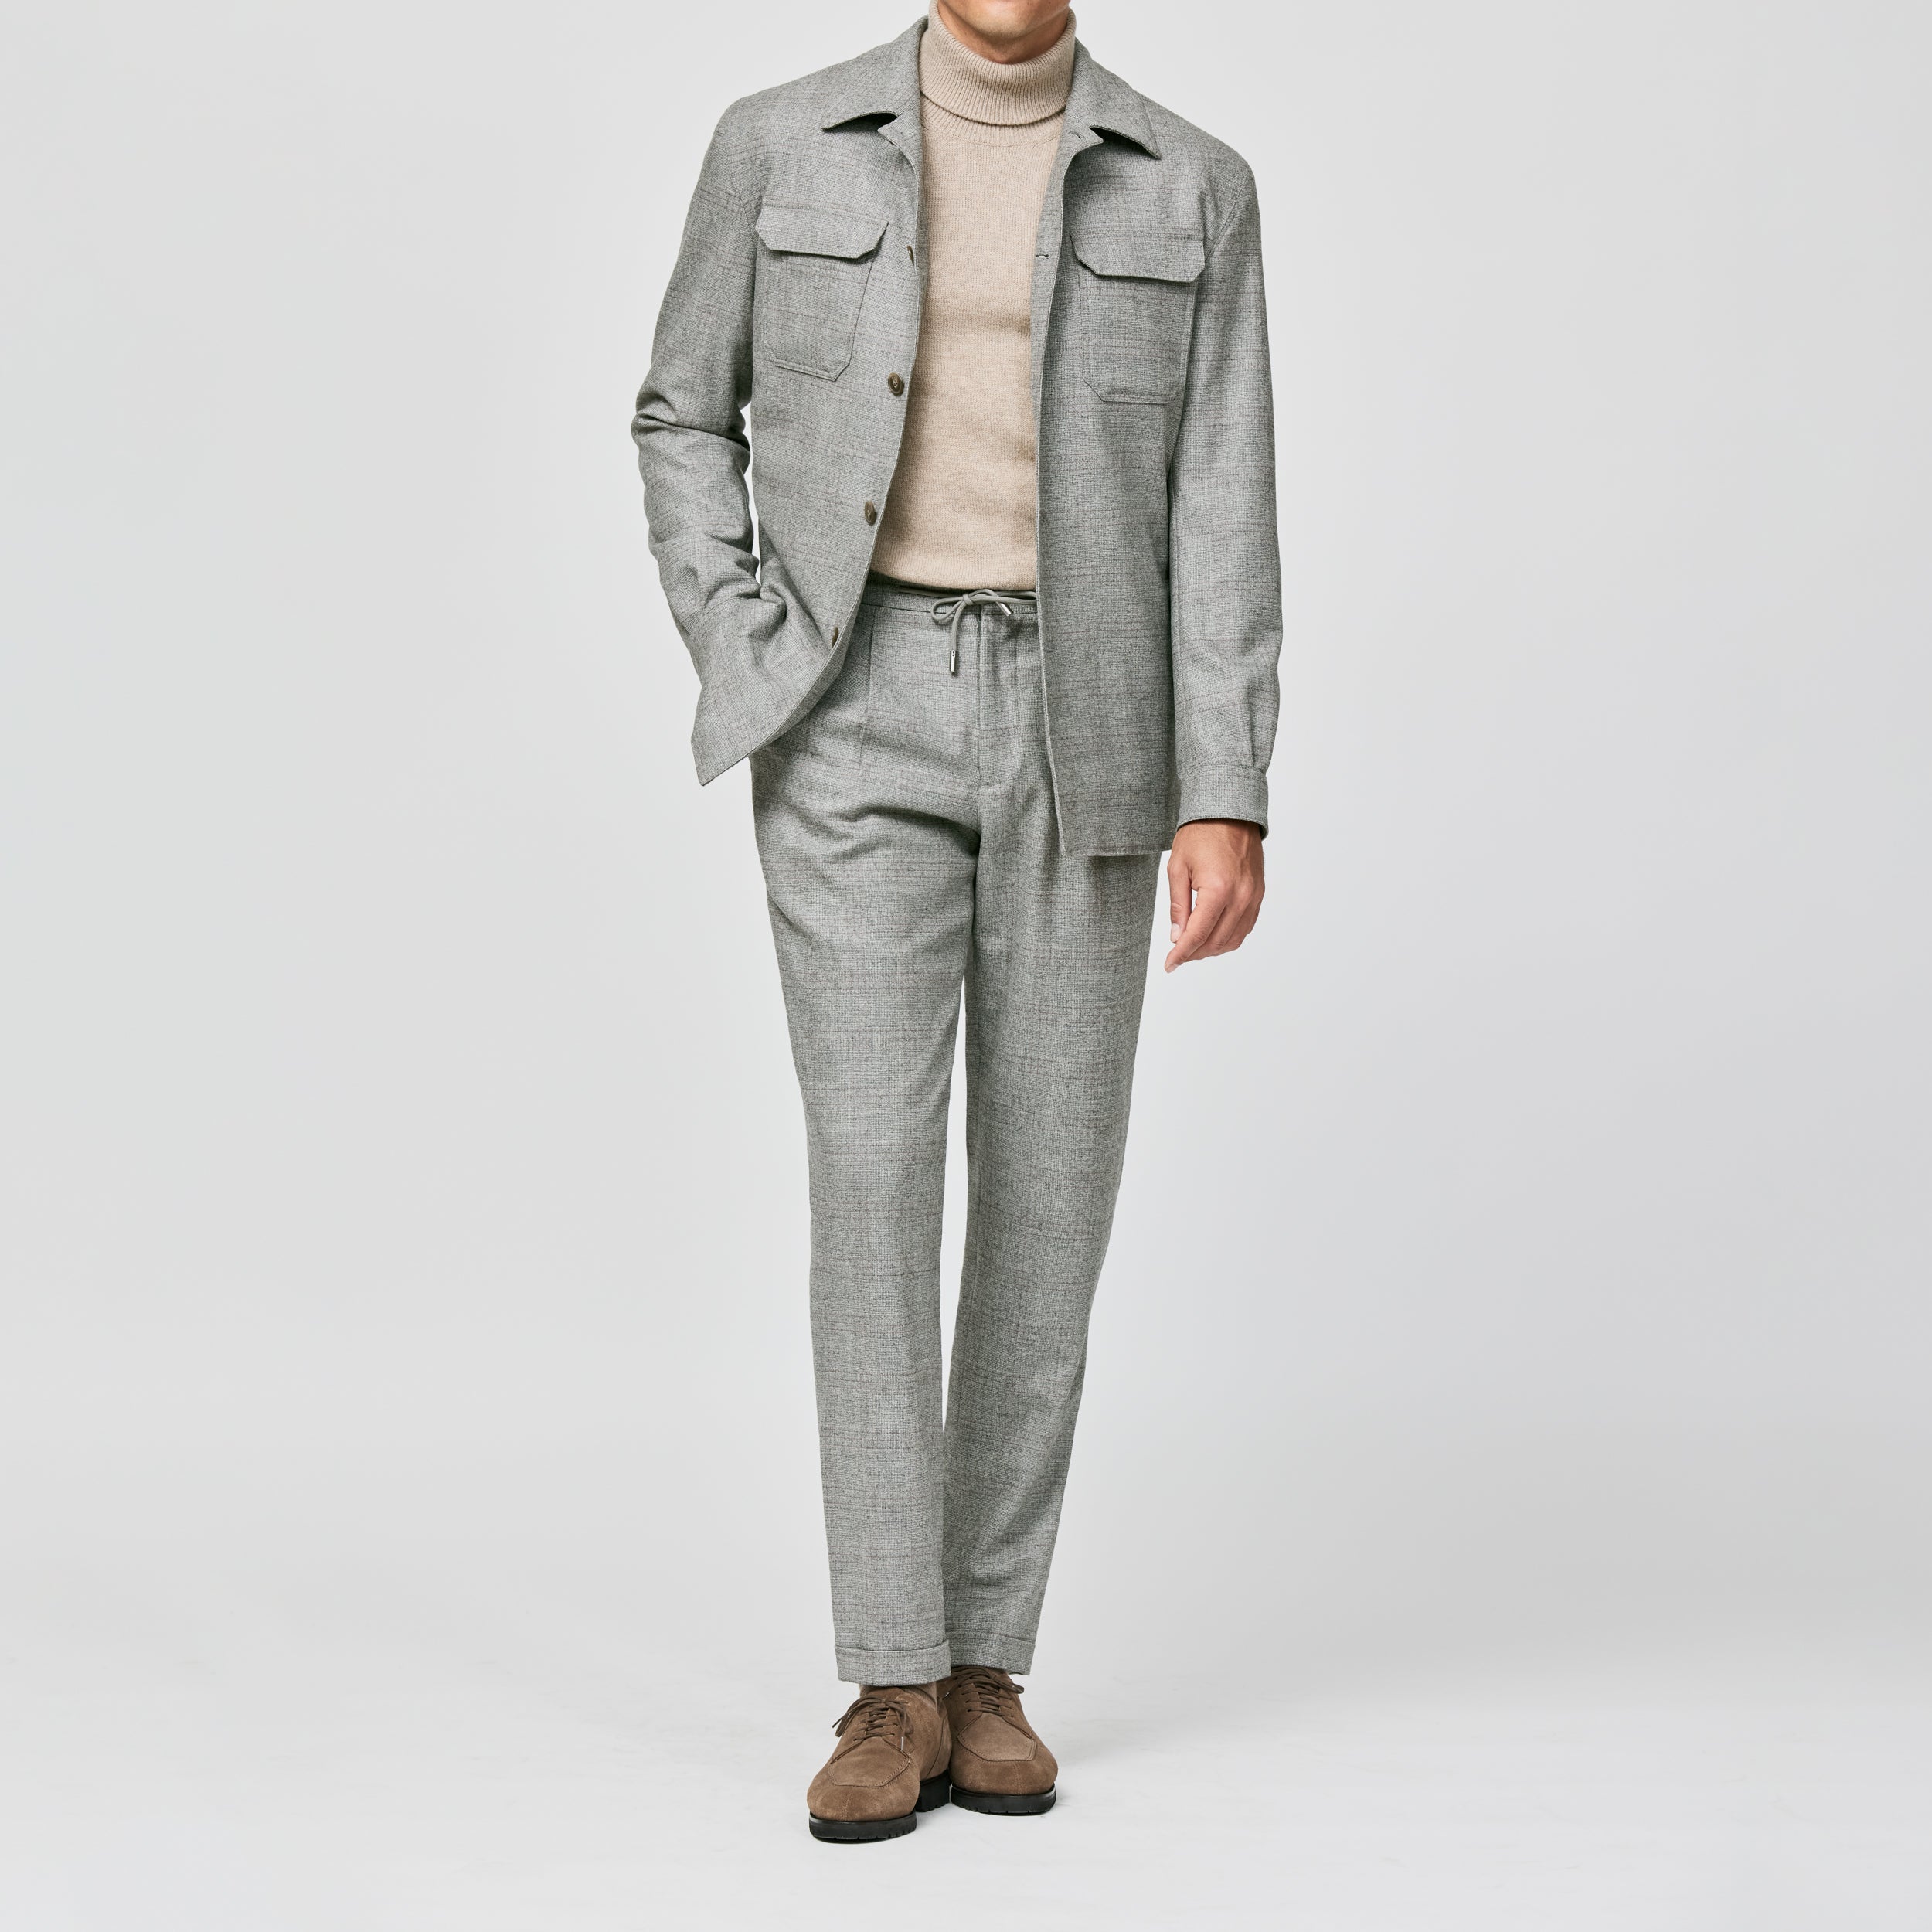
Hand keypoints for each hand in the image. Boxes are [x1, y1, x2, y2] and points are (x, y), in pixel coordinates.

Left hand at [1165, 820, 1264, 971]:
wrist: (1230, 813)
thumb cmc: (1200, 834)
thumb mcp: (1177, 868)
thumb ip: (1178, 906)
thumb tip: (1177, 936)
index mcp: (1217, 889)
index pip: (1198, 934)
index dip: (1181, 954)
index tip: (1169, 965)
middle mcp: (1240, 897)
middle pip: (1216, 942)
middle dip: (1195, 954)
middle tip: (1177, 955)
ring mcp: (1253, 897)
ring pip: (1233, 940)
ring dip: (1212, 949)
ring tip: (1193, 947)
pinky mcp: (1259, 895)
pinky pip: (1245, 927)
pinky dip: (1228, 937)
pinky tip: (1213, 935)